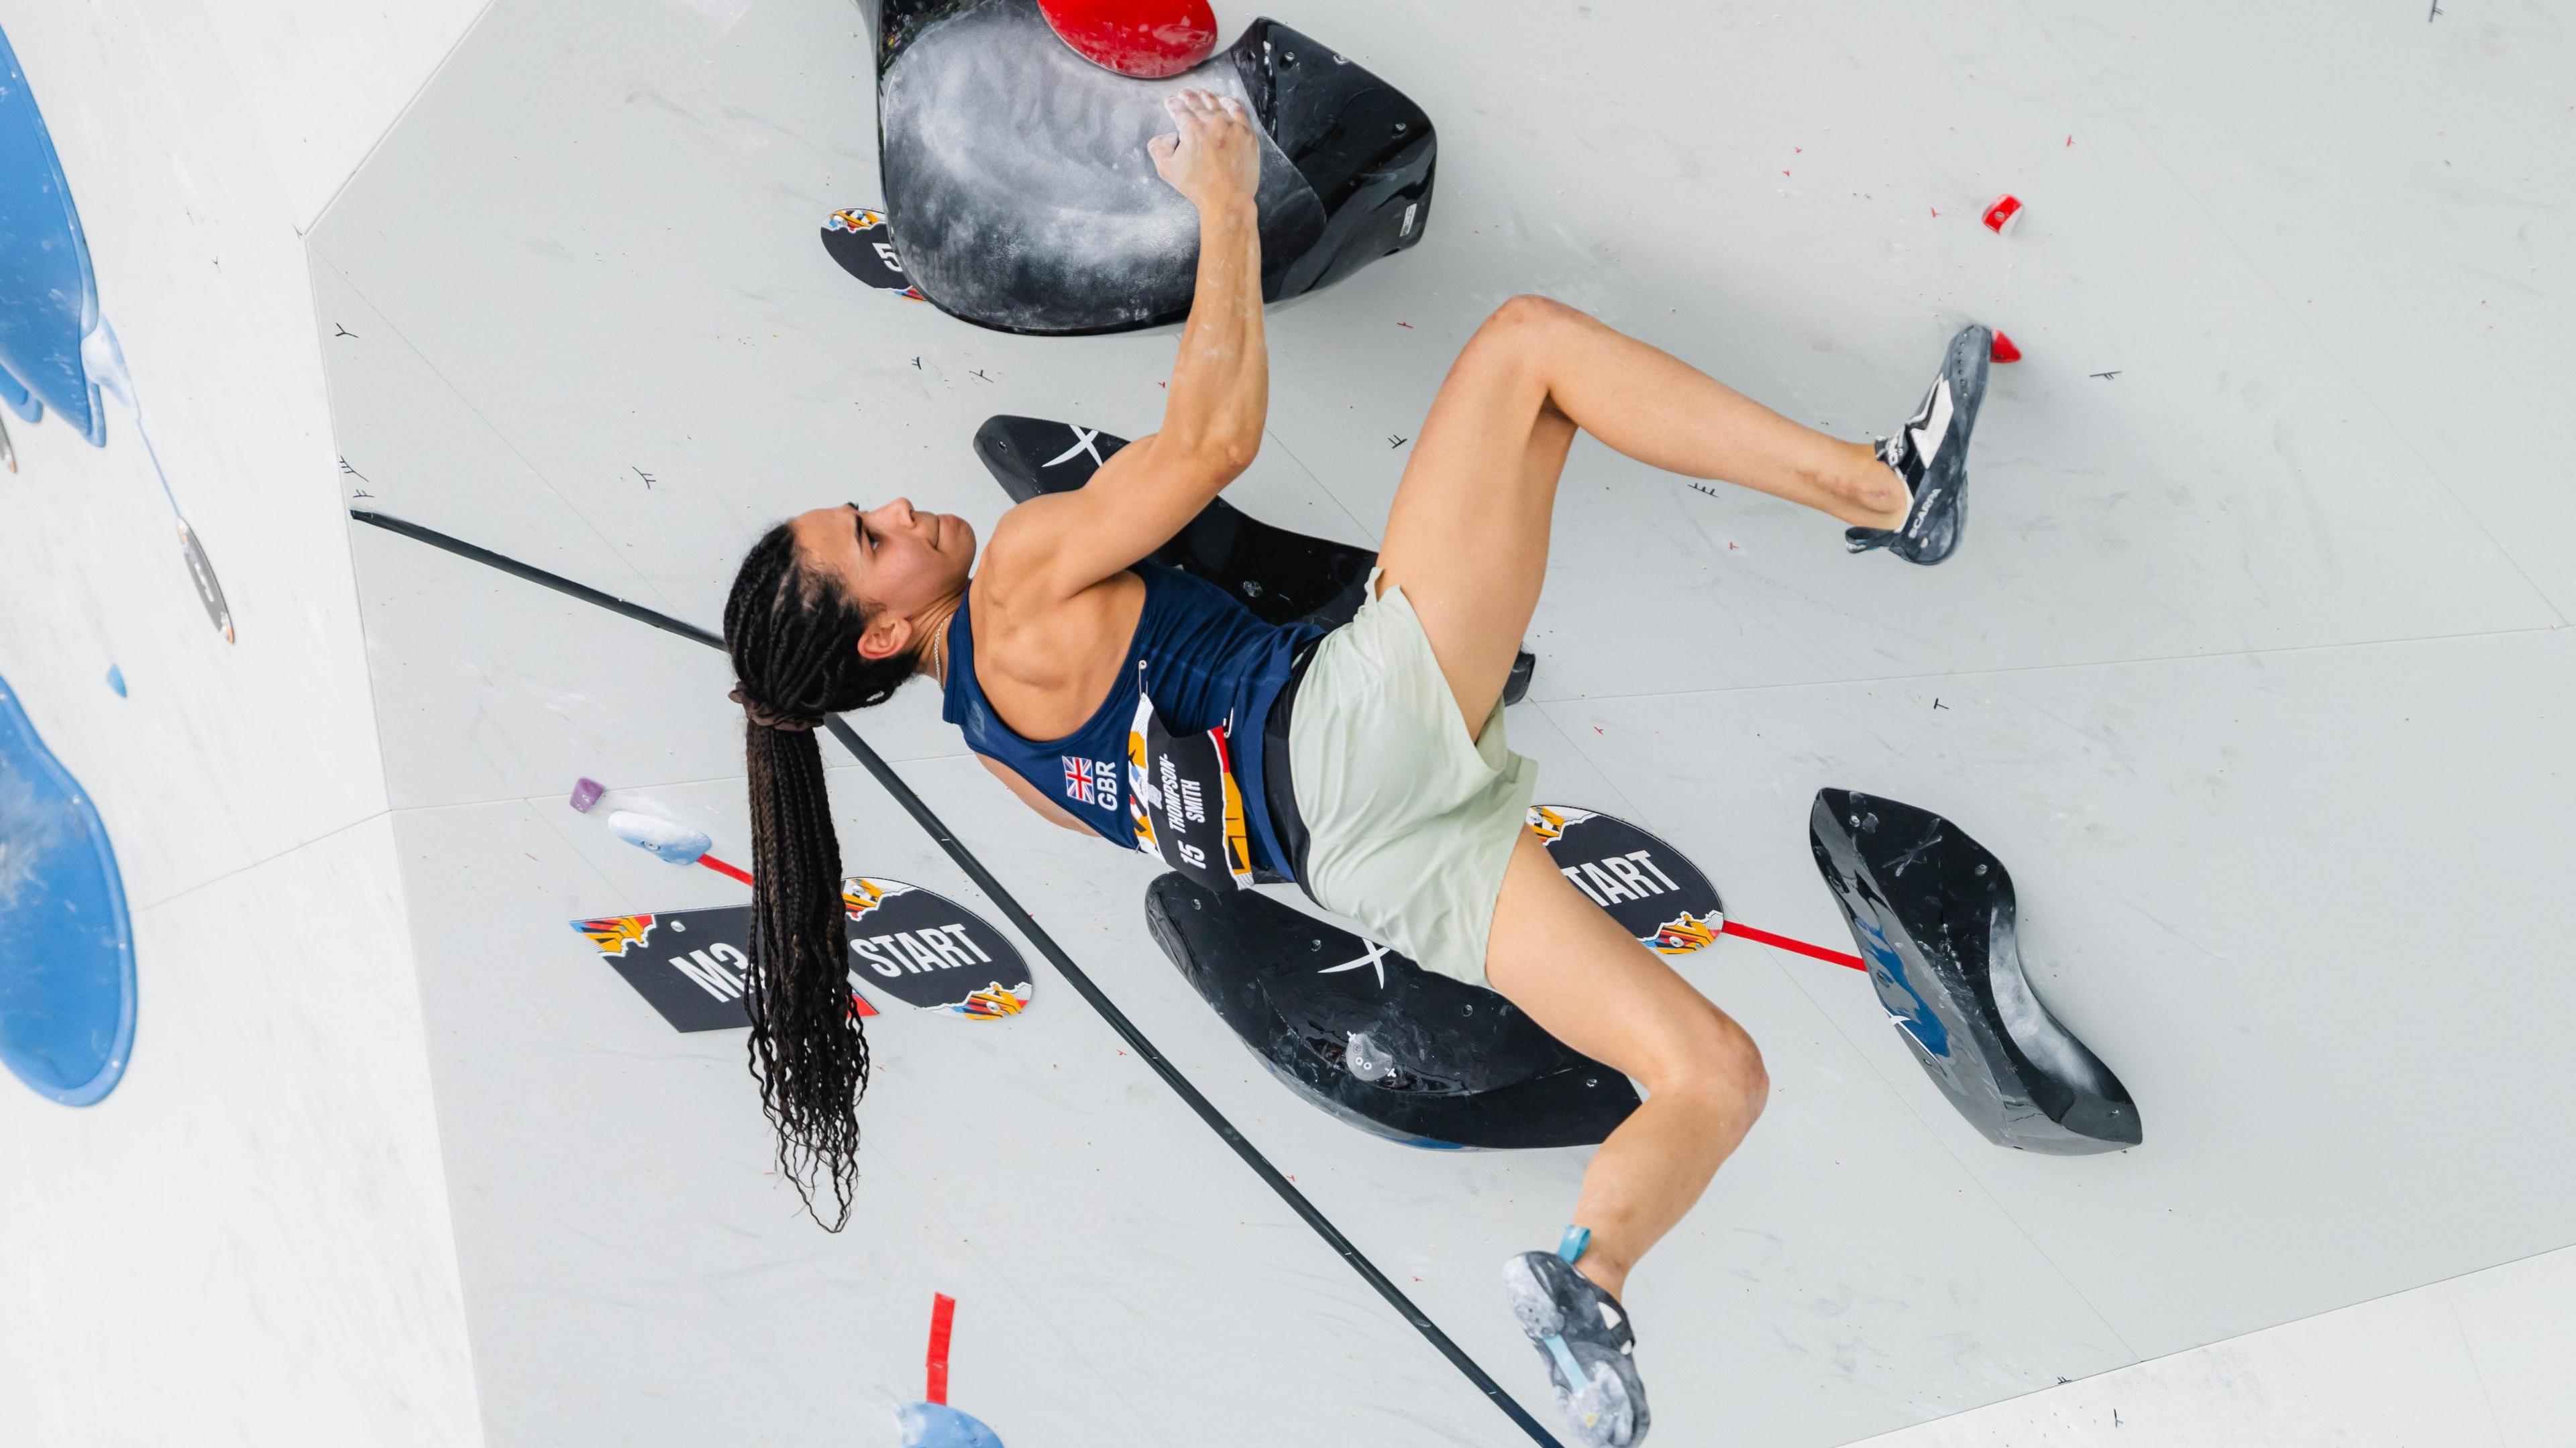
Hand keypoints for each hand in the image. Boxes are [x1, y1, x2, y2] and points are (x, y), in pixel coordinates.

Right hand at [1147, 89, 1259, 211]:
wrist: (1228, 199)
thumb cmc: (1197, 187)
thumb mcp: (1167, 170)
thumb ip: (1158, 148)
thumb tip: (1167, 136)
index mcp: (1191, 130)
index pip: (1179, 110)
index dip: (1173, 104)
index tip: (1170, 102)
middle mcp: (1213, 123)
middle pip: (1197, 103)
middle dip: (1188, 96)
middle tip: (1184, 94)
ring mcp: (1232, 126)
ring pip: (1218, 104)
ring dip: (1207, 97)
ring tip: (1203, 93)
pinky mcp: (1247, 133)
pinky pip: (1239, 111)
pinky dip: (1230, 103)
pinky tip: (1226, 100)